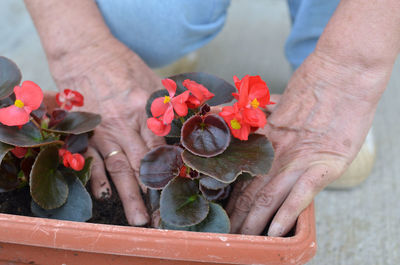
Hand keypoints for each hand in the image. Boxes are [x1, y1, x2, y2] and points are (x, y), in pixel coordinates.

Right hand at [48, 37, 164, 225]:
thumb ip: (170, 106)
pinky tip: (103, 196)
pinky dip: (96, 179)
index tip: (180, 189)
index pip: (161, 147)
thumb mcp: (153, 81)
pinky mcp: (85, 131)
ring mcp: (102, 129)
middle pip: (143, 163)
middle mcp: (124, 123)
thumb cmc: (124, 65)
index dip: (170, 170)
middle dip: (153, 192)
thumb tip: (192, 125)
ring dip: (128, 195)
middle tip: (162, 216)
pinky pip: (91, 159)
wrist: (85, 51)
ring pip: (118, 167)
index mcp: (144, 108)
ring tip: (137, 218)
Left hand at [227, 52, 386, 235]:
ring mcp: (299, 160)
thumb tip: (229, 112)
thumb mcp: (282, 102)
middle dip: (237, 216)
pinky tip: (273, 233)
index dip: (231, 198)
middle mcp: (278, 154)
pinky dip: (286, 215)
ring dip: (253, 222)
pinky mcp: (323, 163)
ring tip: (241, 241)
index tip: (220, 213)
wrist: (343, 71)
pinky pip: (301, 194)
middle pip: (250, 191)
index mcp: (268, 142)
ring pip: (269, 197)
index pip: (244, 176)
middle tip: (224, 234)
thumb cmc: (318, 86)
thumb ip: (262, 115)